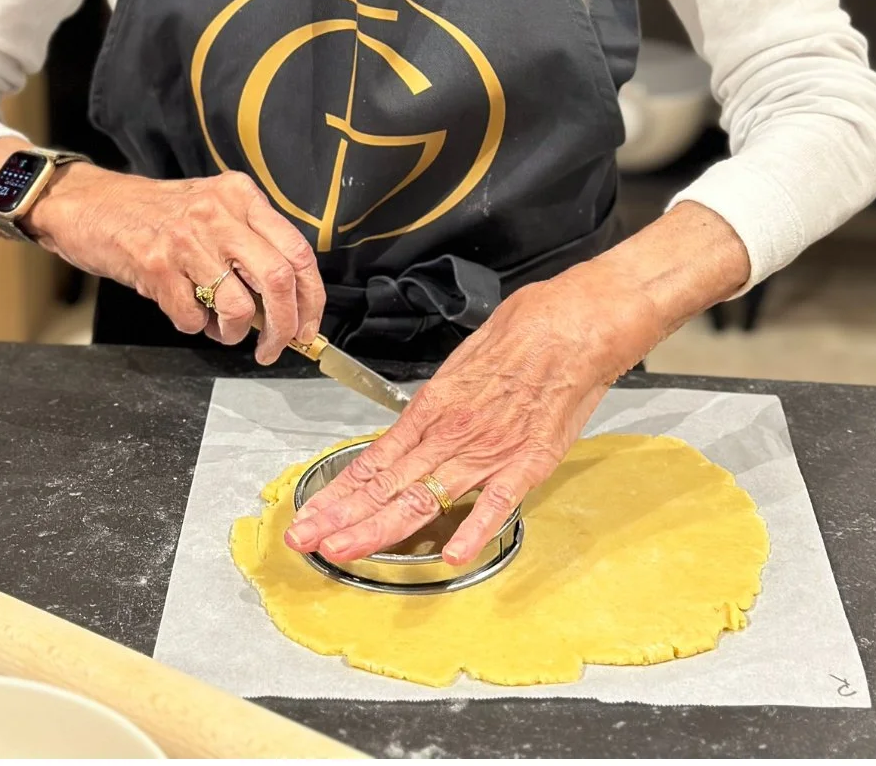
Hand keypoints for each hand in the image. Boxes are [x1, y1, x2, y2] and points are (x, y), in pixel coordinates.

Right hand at [23, 162, 324, 363]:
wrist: (90, 204)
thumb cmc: (157, 214)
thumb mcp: (213, 209)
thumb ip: (251, 244)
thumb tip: (289, 304)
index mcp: (241, 196)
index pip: (298, 252)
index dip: (311, 299)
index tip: (308, 328)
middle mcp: (218, 212)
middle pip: (278, 279)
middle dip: (285, 326)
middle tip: (275, 347)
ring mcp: (186, 237)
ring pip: (238, 305)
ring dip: (235, 332)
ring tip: (223, 329)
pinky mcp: (154, 263)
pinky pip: (193, 317)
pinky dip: (195, 326)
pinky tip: (185, 311)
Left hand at [283, 261, 663, 564]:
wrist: (573, 321)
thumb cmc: (523, 330)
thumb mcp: (464, 360)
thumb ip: (442, 402)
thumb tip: (422, 425)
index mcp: (434, 406)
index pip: (375, 458)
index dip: (339, 490)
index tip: (311, 512)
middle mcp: (451, 432)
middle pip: (386, 484)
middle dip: (340, 516)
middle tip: (303, 539)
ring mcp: (488, 450)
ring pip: (424, 497)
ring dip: (378, 528)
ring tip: (342, 550)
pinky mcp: (528, 461)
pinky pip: (496, 502)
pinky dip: (473, 529)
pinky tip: (449, 554)